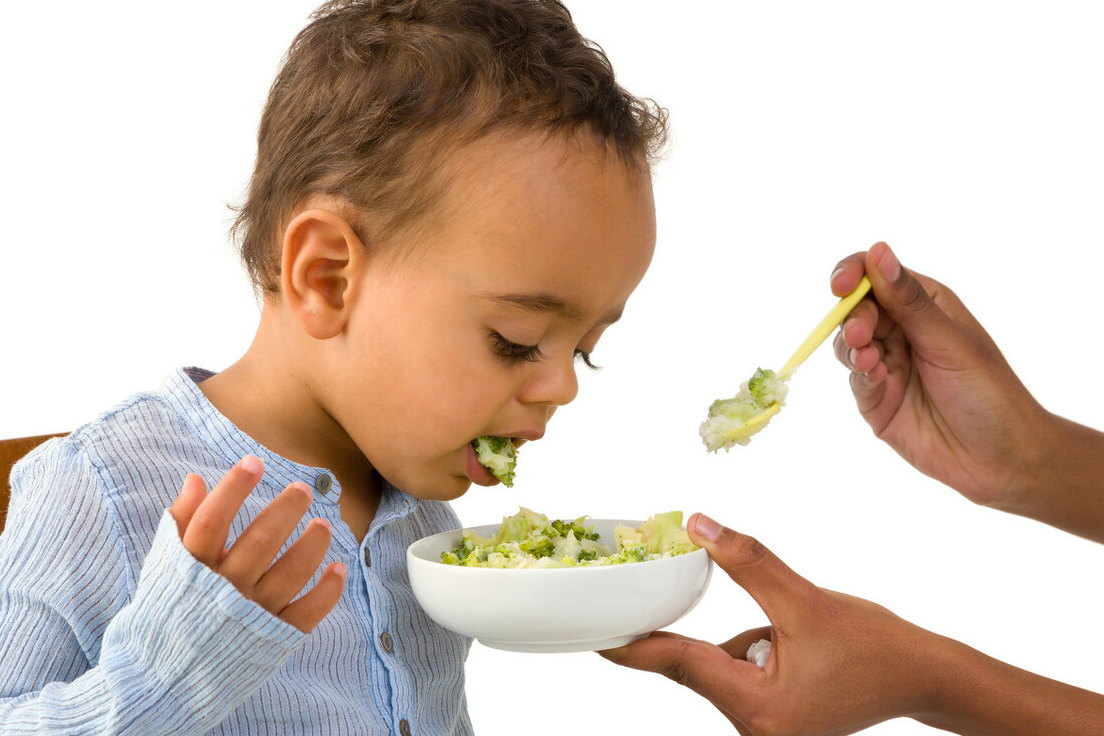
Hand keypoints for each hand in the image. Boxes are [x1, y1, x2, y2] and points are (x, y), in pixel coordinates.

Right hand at [168, 455, 345, 632]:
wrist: (165, 678)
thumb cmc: (170, 609)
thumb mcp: (166, 566)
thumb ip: (181, 522)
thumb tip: (195, 478)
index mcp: (191, 570)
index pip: (212, 521)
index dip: (233, 488)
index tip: (254, 462)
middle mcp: (223, 591)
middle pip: (261, 540)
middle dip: (287, 508)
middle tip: (303, 490)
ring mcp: (251, 615)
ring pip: (292, 571)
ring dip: (313, 544)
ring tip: (323, 526)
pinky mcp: (274, 637)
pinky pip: (309, 612)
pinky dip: (329, 590)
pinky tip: (338, 568)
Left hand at [600, 514, 949, 734]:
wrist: (924, 677)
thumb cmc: (877, 649)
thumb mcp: (806, 600)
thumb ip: (748, 562)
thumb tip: (698, 526)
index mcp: (757, 711)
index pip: (677, 664)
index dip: (630, 643)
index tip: (590, 630)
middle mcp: (754, 728)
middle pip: (697, 664)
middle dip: (695, 628)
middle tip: (669, 590)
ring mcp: (763, 725)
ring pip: (720, 663)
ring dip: (742, 635)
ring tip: (803, 636)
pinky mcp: (773, 715)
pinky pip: (740, 669)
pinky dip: (753, 645)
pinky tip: (801, 644)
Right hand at [830, 242, 1044, 506]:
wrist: (1002, 458)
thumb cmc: (989, 392)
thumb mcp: (949, 340)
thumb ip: (908, 300)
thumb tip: (879, 249)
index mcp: (924, 305)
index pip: (876, 275)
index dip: (853, 274)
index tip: (841, 286)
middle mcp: (901, 331)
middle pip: (855, 309)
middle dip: (853, 318)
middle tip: (862, 336)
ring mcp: (887, 365)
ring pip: (848, 343)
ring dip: (853, 347)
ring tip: (870, 361)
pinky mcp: (876, 400)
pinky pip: (855, 379)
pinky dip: (860, 374)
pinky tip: (876, 377)